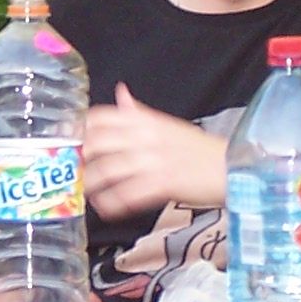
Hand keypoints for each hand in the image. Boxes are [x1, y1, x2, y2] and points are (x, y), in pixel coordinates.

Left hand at [81, 85, 226, 217]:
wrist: (231, 167)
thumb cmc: (199, 149)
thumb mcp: (167, 124)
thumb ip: (138, 112)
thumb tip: (120, 93)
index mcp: (147, 121)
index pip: (102, 117)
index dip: (80, 128)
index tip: (69, 140)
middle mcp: (146, 137)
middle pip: (98, 143)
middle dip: (80, 158)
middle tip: (70, 170)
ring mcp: (153, 161)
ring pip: (108, 171)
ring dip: (92, 184)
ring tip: (84, 193)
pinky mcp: (163, 184)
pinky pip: (128, 195)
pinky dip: (113, 204)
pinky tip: (106, 209)